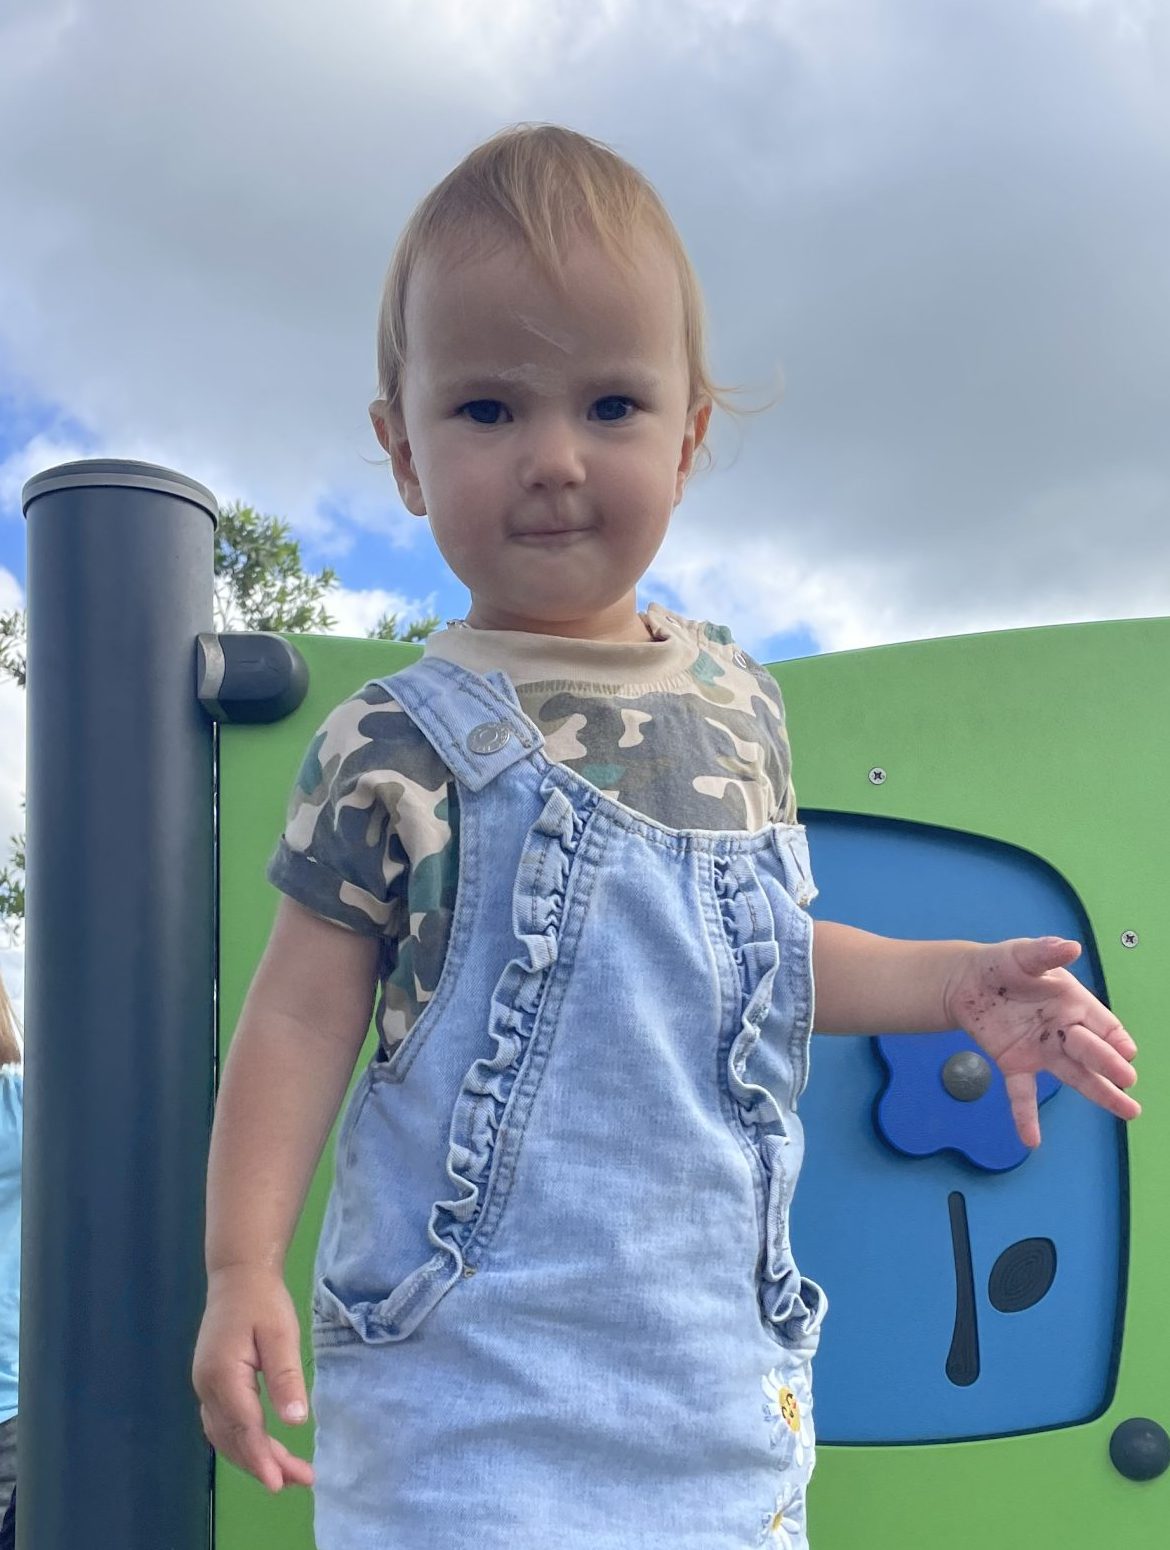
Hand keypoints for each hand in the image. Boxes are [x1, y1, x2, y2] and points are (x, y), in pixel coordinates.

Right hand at [192, 1264, 314, 1492]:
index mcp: (222, 1375)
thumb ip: (286, 1377)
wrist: (238, 1276)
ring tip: (290, 1472)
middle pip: (235, 1438)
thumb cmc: (263, 1301)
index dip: (263, 1458)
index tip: (281, 1483)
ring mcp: (204, 1386)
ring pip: (226, 1436)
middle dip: (265, 1463)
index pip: (244, 1427)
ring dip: (255, 1457)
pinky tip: (263, 1450)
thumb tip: (296, 1421)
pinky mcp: (210, 1384)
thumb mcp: (282, 1334)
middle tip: (301, 1480)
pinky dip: (243, 1443)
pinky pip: (222, 1424)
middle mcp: (207, 1387)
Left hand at [943, 937, 1139, 1148]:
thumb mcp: (1022, 955)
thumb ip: (1045, 954)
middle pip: (1093, 1052)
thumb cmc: (1002, 965)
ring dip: (1099, 1093)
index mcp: (1073, 1004)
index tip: (1126, 1051)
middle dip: (1110, 1066)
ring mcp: (1041, 1051)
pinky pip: (1022, 1093)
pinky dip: (1025, 1116)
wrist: (965, 981)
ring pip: (1074, 1076)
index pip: (1104, 1025)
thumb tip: (1071, 946)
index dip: (1116, 1038)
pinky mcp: (1015, 1064)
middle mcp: (1064, 1032)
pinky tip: (1031, 1140)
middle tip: (1127, 1083)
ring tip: (1127, 1112)